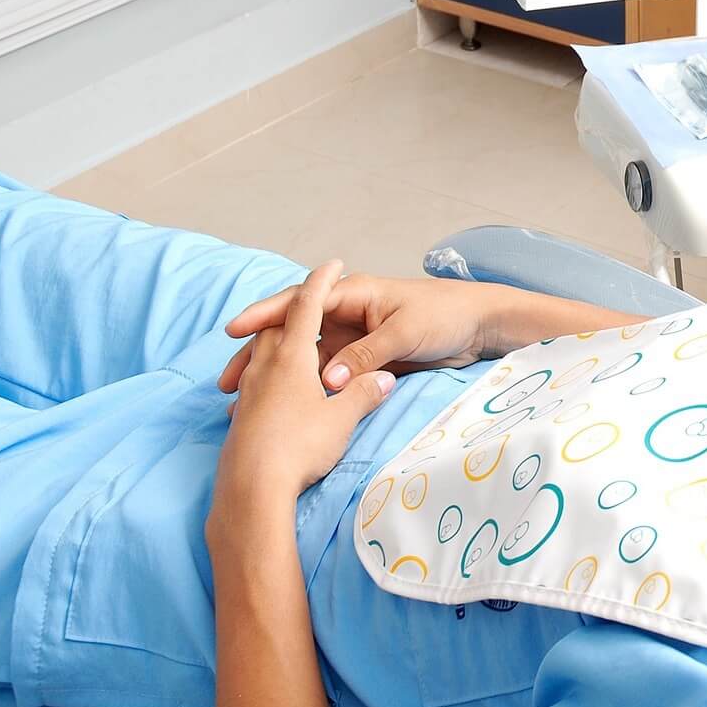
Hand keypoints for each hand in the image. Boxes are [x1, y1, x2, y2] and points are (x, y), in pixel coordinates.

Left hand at [215, 262, 397, 508]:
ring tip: (293, 344)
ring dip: (277, 341)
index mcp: (292, 357)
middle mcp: (266, 367)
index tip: (332, 263)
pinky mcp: (242, 416)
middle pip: (278, 326)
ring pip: (261, 353)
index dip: (321, 282)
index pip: (308, 307)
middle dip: (296, 310)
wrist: (251, 490)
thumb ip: (363, 393)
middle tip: (314, 303)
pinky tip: (275, 390)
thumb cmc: (299, 447)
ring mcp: (250, 391)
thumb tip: (385, 380)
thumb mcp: (341, 419)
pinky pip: (254, 380)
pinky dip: (267, 372)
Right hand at [219, 273, 503, 396]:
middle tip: (227, 381)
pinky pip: (327, 377)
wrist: (480, 327)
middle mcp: (347, 315)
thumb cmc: (445, 316)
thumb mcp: (404, 333)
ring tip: (242, 404)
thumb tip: (327, 382)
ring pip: (305, 360)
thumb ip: (366, 355)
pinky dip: (305, 392)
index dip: (265, 316)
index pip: (300, 304)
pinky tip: (285, 411)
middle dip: (259, 354)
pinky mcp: (363, 362)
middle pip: (293, 334)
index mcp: (354, 295)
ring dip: (277, 379)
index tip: (234, 332)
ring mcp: (353, 340)